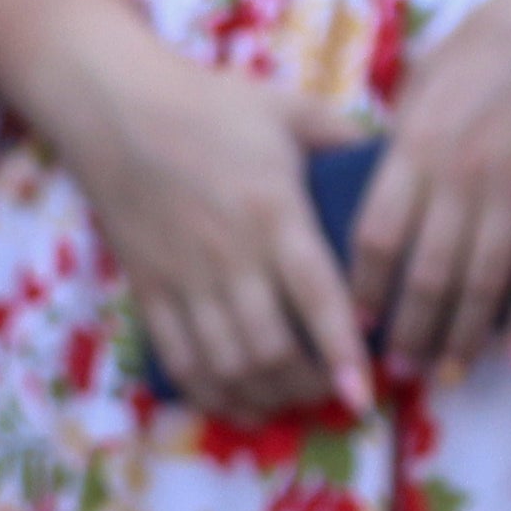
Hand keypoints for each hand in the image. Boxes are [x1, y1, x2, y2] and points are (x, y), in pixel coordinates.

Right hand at [78, 41, 383, 421]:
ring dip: (267, 397)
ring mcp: (185, 279)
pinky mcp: (150, 291)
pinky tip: (243, 404)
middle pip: (272, 349)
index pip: (316, 297)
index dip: (342, 352)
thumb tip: (394, 156)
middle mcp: (230, 256)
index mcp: (273, 213)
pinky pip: (179, 360)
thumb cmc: (210, 106)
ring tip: (296, 399)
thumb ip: (342, 136)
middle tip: (337, 391)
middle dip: (309, 385)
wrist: (116, 109)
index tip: (366, 393)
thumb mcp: (288, 109)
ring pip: (228, 365)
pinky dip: (213, 395)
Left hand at [347, 0, 510, 373]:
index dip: (362, 290)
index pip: (377, 236)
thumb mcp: (429, 76)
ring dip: (461, 338)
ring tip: (448, 374)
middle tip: (399, 371)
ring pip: (482, 284)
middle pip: (425, 274)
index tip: (354, 324)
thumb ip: (405, 138)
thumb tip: (383, 192)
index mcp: (419, 140)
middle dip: (408, 332)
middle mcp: (463, 172)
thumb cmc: (498, 36)